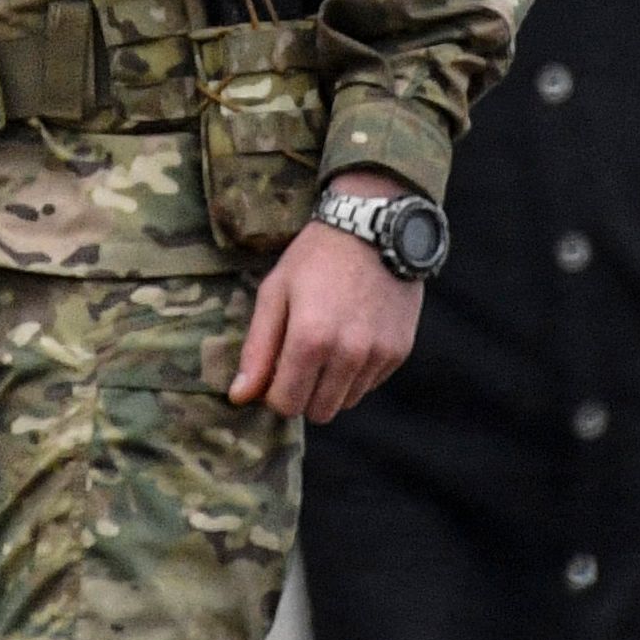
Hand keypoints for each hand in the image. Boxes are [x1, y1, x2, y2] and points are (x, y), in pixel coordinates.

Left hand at [230, 171, 424, 421]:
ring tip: (329, 344)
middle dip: (303, 393)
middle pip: (318, 411)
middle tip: (301, 358)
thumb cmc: (316, 257)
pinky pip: (370, 384)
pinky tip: (353, 336)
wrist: (375, 227)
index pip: (286, 404)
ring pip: (346, 402)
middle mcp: (348, 354)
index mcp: (310, 340)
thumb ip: (257, 350)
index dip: (274, 391)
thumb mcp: (275, 292)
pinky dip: (357, 372)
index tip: (276, 368)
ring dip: (331, 385)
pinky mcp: (399, 351)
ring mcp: (378, 354)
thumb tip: (240, 397)